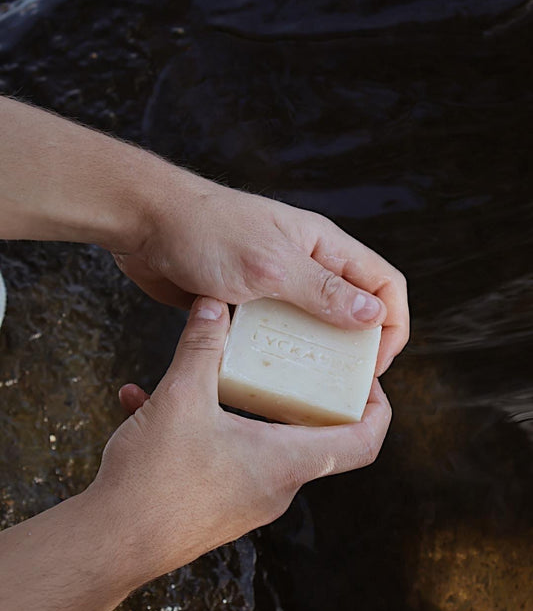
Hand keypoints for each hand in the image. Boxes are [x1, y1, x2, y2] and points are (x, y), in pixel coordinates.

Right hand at [92, 297, 391, 584]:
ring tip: (202, 371)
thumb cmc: (155, 480)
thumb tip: (214, 306)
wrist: (109, 545)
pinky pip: (223, 455)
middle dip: (300, 392)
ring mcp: (246, 500)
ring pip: (258, 439)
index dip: (377, 407)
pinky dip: (201, 426)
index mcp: (285, 461)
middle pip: (313, 435)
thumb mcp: (180, 398)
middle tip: (289, 357)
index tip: (369, 378)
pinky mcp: (216, 505)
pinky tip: (144, 402)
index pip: (363, 442)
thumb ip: (201, 346)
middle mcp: (275, 486)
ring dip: (237, 403)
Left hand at [114, 173, 408, 374]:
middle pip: (353, 308)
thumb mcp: (270, 265)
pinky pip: (275, 331)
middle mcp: (305, 263)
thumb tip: (373, 317)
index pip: (383, 283)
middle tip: (341, 385)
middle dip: (355, 347)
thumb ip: (322, 291)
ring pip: (313, 324)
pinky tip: (265, 373)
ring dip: (314, 353)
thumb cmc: (205, 231)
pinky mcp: (247, 299)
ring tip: (304, 385)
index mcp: (323, 245)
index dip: (392, 325)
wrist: (144, 225)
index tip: (375, 365)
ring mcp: (276, 282)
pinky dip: (277, 352)